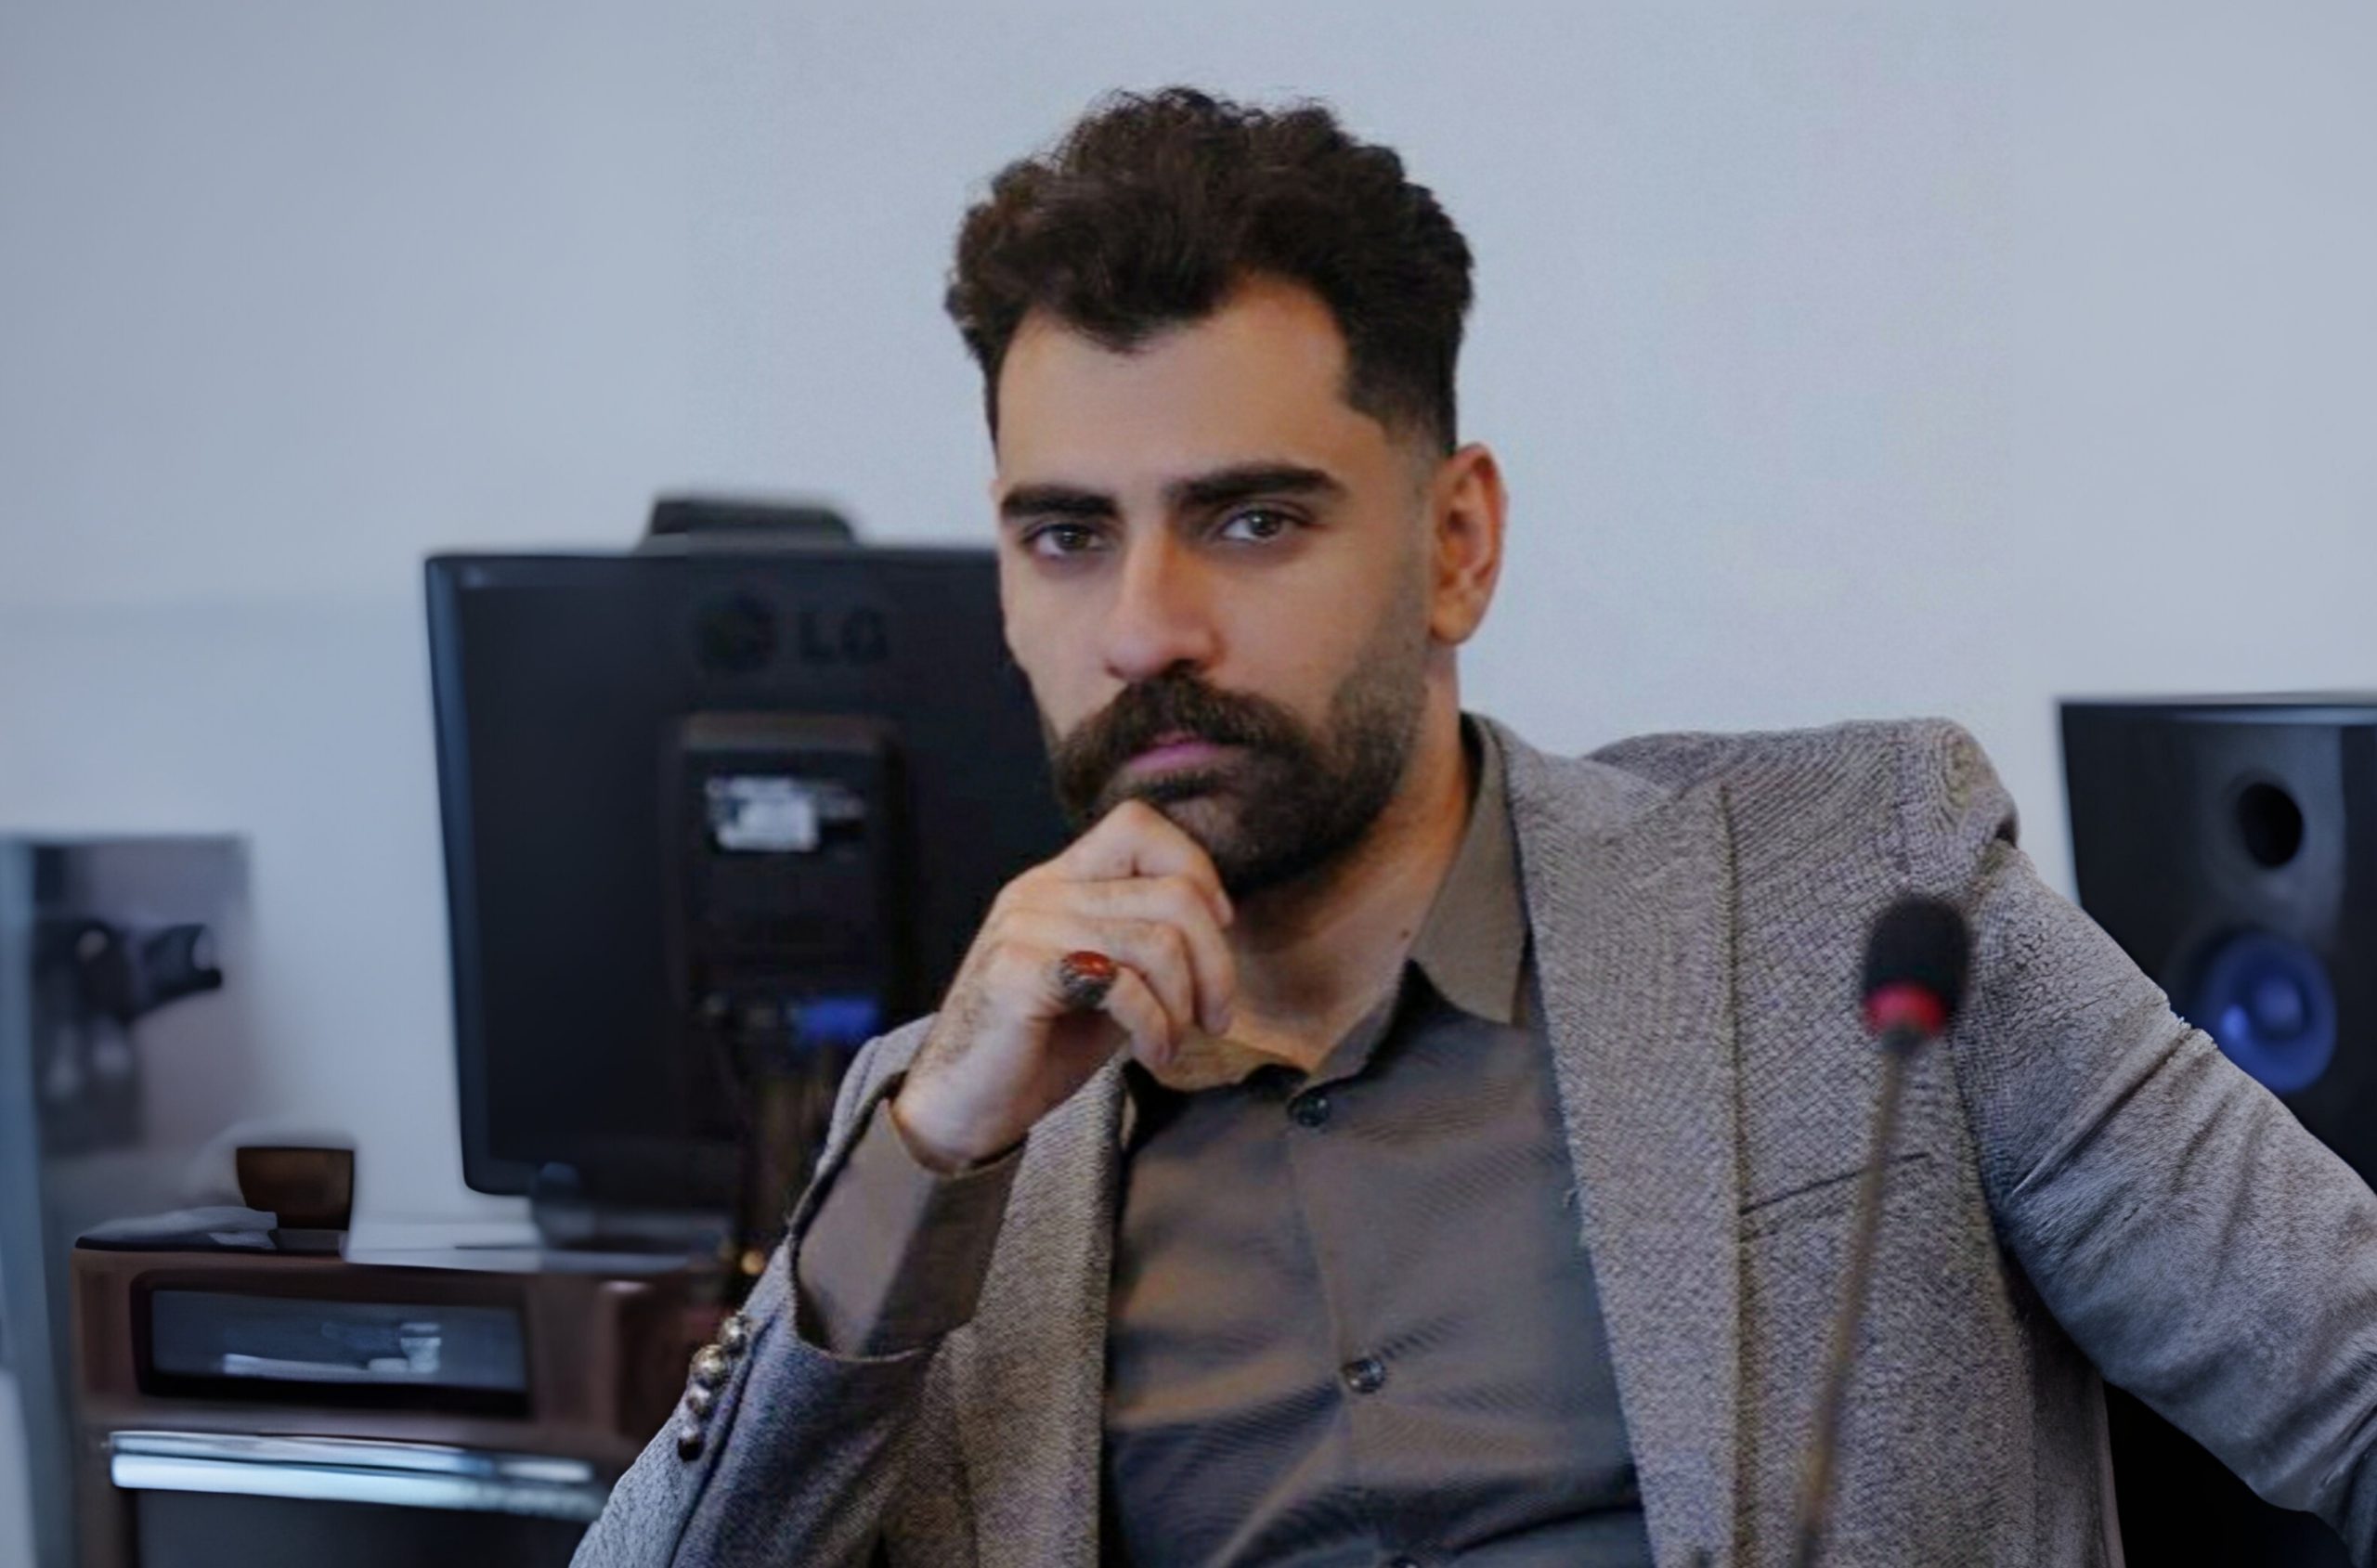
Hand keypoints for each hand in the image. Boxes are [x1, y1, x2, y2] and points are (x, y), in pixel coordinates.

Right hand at [890, 800, 1237, 1169]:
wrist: (962, 1107)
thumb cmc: (1039, 1047)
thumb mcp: (1104, 981)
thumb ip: (1144, 941)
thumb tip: (1217, 923)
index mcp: (1059, 882)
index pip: (1138, 826)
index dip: (1195, 869)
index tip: (1216, 929)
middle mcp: (1040, 892)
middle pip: (1173, 891)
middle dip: (1215, 961)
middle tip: (1214, 1016)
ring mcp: (1027, 928)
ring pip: (1159, 940)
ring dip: (1185, 1003)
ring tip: (1173, 1042)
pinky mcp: (1020, 973)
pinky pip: (1123, 984)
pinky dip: (1155, 1026)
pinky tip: (1151, 1056)